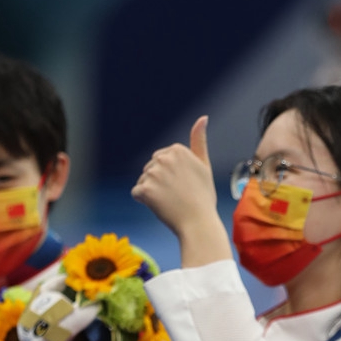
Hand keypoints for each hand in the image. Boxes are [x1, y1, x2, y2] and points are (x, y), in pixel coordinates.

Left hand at [132, 117, 229, 264]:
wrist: (199, 223)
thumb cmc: (203, 197)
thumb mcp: (204, 165)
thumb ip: (199, 140)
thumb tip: (202, 117)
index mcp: (177, 150)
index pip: (161, 160)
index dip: (171, 176)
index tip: (185, 185)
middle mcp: (164, 158)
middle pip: (150, 169)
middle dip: (159, 182)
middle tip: (178, 195)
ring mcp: (153, 173)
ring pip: (144, 181)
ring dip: (152, 192)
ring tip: (170, 202)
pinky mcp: (144, 189)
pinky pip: (137, 193)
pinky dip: (145, 202)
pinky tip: (160, 206)